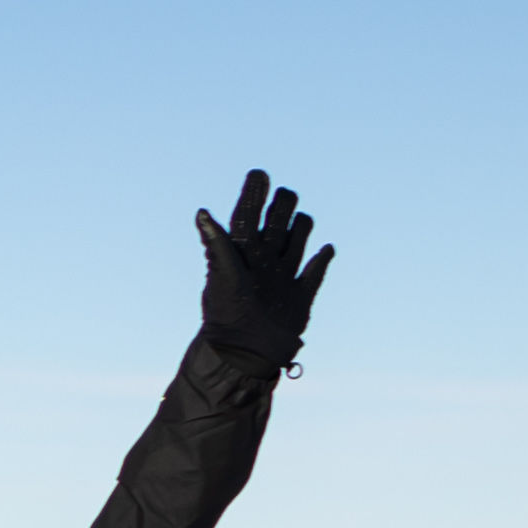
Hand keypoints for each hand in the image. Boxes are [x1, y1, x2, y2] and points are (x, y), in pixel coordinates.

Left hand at [194, 170, 332, 370]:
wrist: (245, 353)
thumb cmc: (227, 315)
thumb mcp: (222, 275)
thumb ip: (217, 244)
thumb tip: (201, 212)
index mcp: (242, 253)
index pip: (247, 215)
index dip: (253, 194)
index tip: (259, 174)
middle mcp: (262, 261)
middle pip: (276, 221)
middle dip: (281, 204)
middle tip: (283, 195)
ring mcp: (282, 277)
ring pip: (296, 240)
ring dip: (300, 225)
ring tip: (299, 218)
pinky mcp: (300, 296)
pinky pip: (315, 272)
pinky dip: (322, 260)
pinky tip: (326, 249)